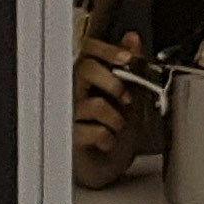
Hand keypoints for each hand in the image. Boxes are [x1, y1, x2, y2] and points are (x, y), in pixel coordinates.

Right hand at [73, 28, 151, 185]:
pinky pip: (93, 131)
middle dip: (113, 82)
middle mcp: (75, 92)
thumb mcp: (134, 94)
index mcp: (91, 78)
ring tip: (117, 126)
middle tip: (125, 98)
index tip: (127, 57)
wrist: (111, 164)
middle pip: (83, 69)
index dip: (106, 49)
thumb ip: (133, 66)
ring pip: (94, 103)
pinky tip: (106, 141)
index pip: (88, 50)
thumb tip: (132, 38)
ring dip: (116, 118)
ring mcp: (69, 114)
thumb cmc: (119, 129)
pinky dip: (109, 138)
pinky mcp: (69, 137)